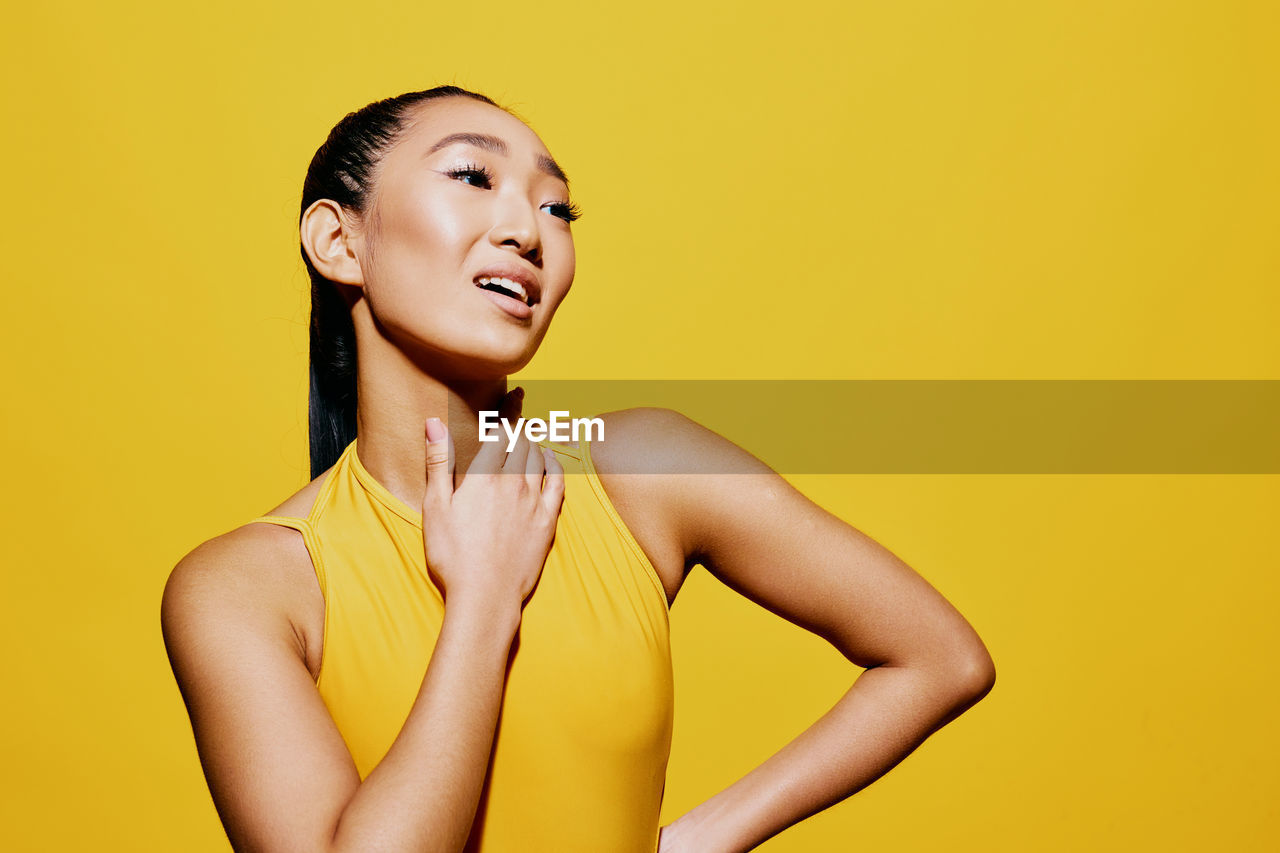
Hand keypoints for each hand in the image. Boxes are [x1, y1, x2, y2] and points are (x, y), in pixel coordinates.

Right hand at [420, 388, 565, 610]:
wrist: (485, 596)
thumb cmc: (453, 555)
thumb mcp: (435, 507)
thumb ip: (438, 462)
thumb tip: (433, 422)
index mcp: (484, 476)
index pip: (501, 431)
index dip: (509, 410)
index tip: (515, 395)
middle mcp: (513, 482)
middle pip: (523, 441)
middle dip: (522, 424)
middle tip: (521, 414)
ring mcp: (533, 502)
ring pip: (540, 459)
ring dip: (536, 443)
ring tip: (531, 435)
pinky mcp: (547, 522)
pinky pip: (558, 484)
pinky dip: (555, 466)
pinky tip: (551, 461)